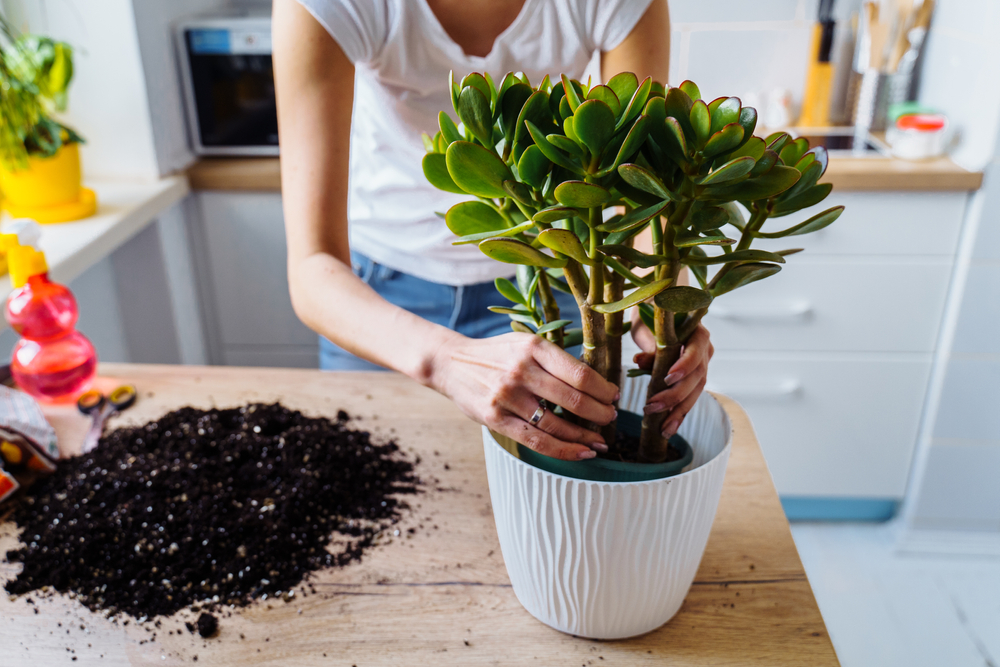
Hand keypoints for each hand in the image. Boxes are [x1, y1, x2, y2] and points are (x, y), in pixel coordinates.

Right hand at [429, 332, 618, 460]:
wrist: (452, 363)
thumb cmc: (498, 354)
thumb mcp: (525, 343)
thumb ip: (555, 359)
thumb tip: (596, 385)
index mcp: (533, 348)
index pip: (579, 373)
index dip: (603, 389)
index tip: (613, 396)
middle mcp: (521, 371)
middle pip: (573, 399)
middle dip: (599, 414)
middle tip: (611, 419)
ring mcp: (507, 396)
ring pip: (557, 424)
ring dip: (585, 436)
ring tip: (599, 442)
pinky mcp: (495, 419)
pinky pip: (537, 440)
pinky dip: (563, 450)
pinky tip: (581, 452)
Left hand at [630, 314, 713, 438]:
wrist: (658, 308)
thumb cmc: (652, 312)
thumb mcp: (647, 325)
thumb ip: (649, 344)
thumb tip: (640, 361)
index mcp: (697, 332)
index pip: (695, 352)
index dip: (684, 366)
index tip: (667, 378)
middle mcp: (704, 350)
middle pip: (696, 377)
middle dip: (674, 395)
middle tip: (651, 406)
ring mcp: (702, 366)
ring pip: (695, 392)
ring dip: (678, 411)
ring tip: (663, 428)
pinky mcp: (694, 379)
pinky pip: (689, 397)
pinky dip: (678, 413)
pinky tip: (668, 428)